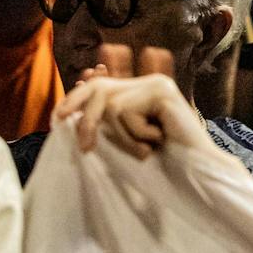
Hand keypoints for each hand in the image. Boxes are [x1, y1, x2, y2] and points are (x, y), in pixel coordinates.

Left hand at [54, 45, 213, 158]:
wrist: (194, 170)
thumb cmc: (163, 160)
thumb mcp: (128, 136)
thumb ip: (108, 118)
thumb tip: (78, 95)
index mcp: (143, 89)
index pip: (101, 84)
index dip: (77, 97)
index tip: (58, 115)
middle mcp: (151, 82)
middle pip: (100, 91)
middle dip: (87, 120)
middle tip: (85, 149)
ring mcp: (157, 85)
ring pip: (111, 106)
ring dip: (123, 137)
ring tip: (145, 149)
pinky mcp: (161, 93)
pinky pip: (126, 112)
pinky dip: (136, 134)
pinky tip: (158, 140)